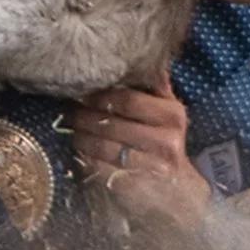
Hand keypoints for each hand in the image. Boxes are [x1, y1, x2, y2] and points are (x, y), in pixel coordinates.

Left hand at [69, 74, 209, 232]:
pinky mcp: (134, 186)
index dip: (101, 97)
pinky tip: (78, 152)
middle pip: (111, 124)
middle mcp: (165, 141)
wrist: (180, 192)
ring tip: (71, 130)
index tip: (83, 95)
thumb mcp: (169, 116)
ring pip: (102, 147)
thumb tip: (145, 57)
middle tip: (69, 113)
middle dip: (85, 117)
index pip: (128, 100)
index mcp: (172, 117)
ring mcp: (149, 166)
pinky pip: (99, 169)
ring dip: (80, 138)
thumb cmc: (167, 145)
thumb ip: (157, 88)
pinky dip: (84, 159)